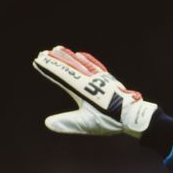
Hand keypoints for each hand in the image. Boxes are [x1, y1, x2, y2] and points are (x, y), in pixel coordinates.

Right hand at [32, 46, 157, 137]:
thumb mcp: (86, 124)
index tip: (38, 59)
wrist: (134, 116)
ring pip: (82, 63)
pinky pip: (95, 65)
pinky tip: (82, 55)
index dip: (50, 67)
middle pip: (70, 66)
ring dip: (69, 56)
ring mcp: (101, 78)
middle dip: (56, 60)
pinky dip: (86, 59)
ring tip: (58, 48)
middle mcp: (91, 79)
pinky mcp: (108, 79)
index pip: (63, 75)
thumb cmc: (110, 120)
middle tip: (43, 52)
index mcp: (84, 89)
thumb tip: (47, 123)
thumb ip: (67, 123)